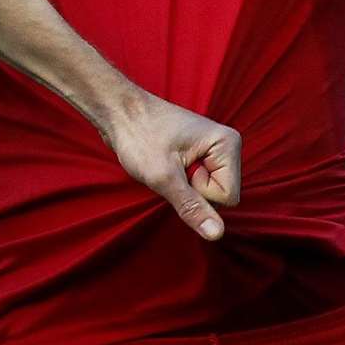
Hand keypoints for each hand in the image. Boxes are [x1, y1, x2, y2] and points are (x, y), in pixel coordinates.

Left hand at [100, 89, 240, 241]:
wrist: (116, 110)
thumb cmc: (138, 135)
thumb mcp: (163, 177)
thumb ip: (192, 207)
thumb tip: (216, 235)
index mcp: (227, 144)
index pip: (228, 197)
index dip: (198, 192)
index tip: (175, 168)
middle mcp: (225, 146)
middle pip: (220, 196)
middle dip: (190, 190)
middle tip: (167, 166)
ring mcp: (211, 151)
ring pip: (206, 192)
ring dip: (182, 187)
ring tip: (164, 163)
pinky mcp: (198, 156)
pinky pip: (195, 184)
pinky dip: (177, 181)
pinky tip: (164, 163)